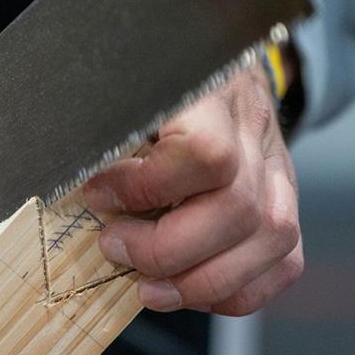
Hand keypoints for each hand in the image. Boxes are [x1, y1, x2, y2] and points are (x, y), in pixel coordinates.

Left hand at [83, 66, 302, 315]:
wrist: (215, 62)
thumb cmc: (154, 83)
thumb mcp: (124, 88)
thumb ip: (103, 127)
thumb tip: (68, 176)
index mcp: (212, 93)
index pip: (204, 154)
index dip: (145, 188)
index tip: (97, 195)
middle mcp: (255, 132)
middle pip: (236, 209)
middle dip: (165, 249)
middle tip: (114, 248)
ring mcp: (280, 171)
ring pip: (269, 241)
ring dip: (200, 282)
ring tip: (146, 287)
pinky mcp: (286, 205)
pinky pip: (283, 264)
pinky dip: (234, 291)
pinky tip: (188, 288)